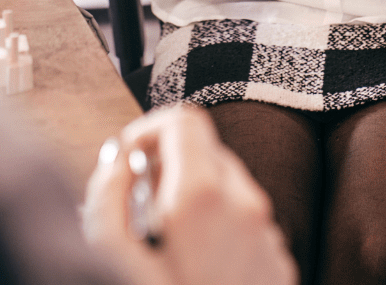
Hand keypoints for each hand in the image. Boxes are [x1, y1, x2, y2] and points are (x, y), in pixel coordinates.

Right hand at [84, 106, 295, 284]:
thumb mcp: (113, 259)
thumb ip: (107, 199)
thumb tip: (117, 160)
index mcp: (205, 197)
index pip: (184, 118)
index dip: (147, 131)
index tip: (128, 160)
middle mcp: (247, 207)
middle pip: (206, 152)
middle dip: (167, 170)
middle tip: (138, 211)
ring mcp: (269, 237)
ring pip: (227, 190)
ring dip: (193, 203)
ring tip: (165, 246)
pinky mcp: (279, 264)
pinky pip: (246, 225)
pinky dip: (218, 231)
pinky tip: (194, 266)